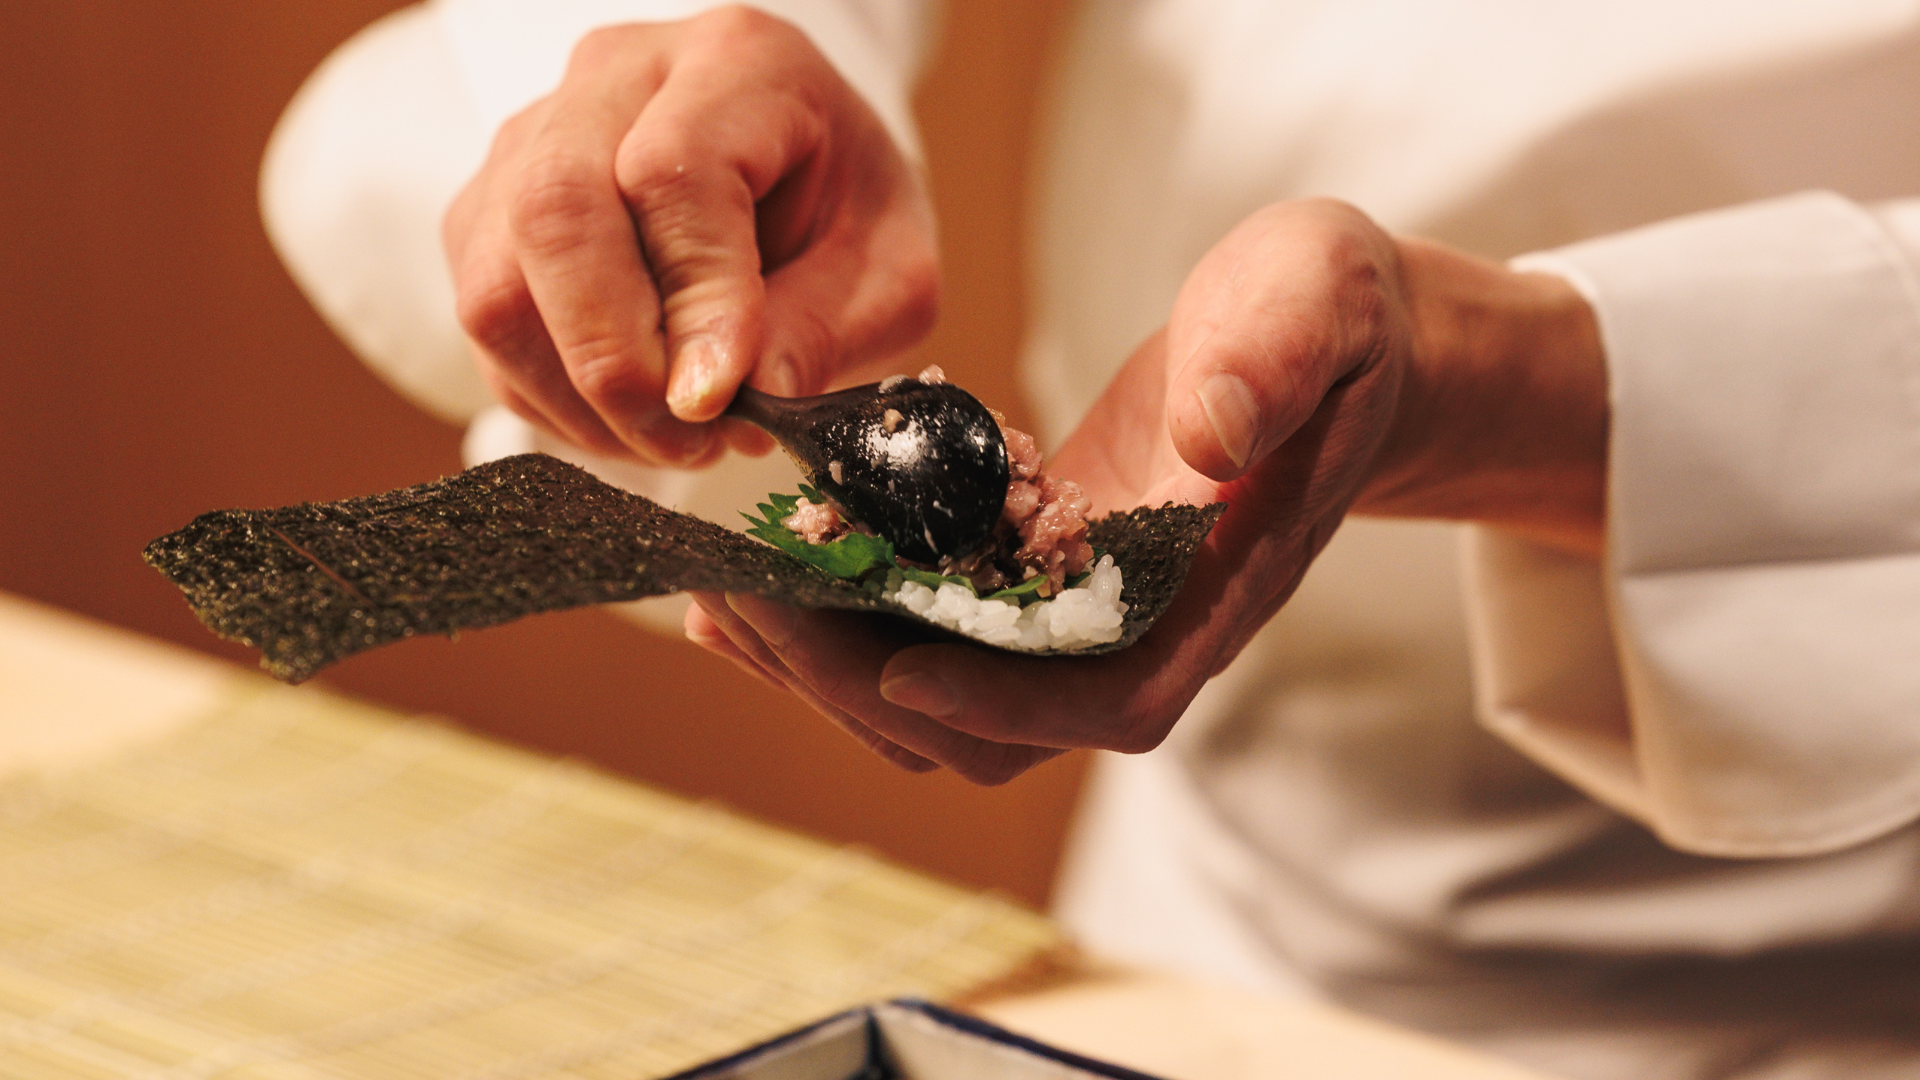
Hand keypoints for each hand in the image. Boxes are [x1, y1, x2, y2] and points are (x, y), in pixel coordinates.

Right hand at [443, 6, 937, 465]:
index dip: (694, 298)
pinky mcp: (488, 209)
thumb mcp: (886, 271)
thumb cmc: (843, 210)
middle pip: (555, 212)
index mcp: (737, 64)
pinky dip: (552, 397)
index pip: (673, 172)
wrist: (792, 172)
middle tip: (689, 437)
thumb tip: (738, 398)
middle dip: (614, 360)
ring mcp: (533, 138)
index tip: (722, 396)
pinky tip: (628, 415)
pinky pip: (487, 321)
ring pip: (497, 280)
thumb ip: (823, 328)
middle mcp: (617, 78)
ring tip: (669, 437)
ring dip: (578, 394)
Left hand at [688, 199, 1604, 781]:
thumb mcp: (1317, 306)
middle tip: (753, 595)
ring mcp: (1075, 606)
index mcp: (1213, 590)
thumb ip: (1270, 367)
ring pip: (940, 690)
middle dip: (864, 680)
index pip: (1110, 700)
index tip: (898, 668)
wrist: (1323, 339)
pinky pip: (923, 623)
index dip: (1004, 705)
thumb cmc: (1329, 320)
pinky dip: (840, 607)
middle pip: (994, 725)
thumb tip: (1207, 439)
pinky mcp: (1027, 570)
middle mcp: (1137, 625)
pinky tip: (763, 562)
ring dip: (828, 661)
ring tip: (726, 592)